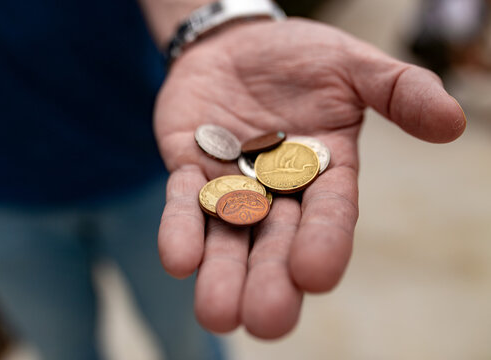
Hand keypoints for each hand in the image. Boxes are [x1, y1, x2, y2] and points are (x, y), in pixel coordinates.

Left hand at [154, 19, 464, 338]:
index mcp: (323, 173)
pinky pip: (183, 204)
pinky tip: (179, 261)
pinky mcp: (188, 172)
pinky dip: (180, 229)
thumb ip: (399, 90)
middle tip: (267, 322)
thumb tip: (452, 122)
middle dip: (270, 281)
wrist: (235, 45)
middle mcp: (277, 190)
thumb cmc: (299, 57)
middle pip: (275, 242)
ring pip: (227, 237)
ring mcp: (230, 185)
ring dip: (221, 274)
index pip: (329, 215)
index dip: (324, 243)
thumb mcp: (353, 65)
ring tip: (218, 315)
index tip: (316, 275)